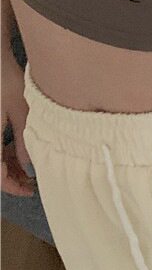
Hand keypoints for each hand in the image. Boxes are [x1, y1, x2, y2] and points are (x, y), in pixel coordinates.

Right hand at [2, 54, 34, 196]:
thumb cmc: (2, 78)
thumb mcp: (22, 109)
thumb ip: (25, 140)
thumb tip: (29, 164)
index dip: (12, 186)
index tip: (29, 190)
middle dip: (10, 176)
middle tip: (31, 180)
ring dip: (5, 165)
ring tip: (27, 165)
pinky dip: (0, 151)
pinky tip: (16, 149)